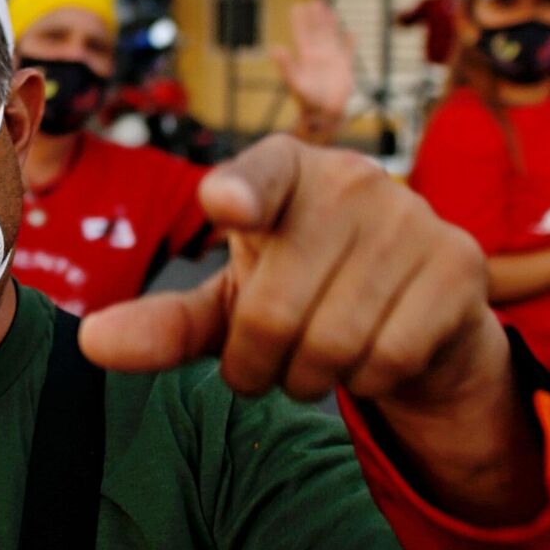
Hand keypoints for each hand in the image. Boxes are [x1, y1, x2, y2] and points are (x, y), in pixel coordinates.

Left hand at [80, 136, 540, 523]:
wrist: (414, 320)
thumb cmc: (304, 296)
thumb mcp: (229, 307)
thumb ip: (165, 324)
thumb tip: (91, 344)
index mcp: (282, 169)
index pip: (256, 175)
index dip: (240, 192)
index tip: (225, 204)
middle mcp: (348, 178)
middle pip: (274, 310)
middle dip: (258, 365)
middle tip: (267, 365)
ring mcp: (409, 217)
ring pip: (330, 344)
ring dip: (309, 379)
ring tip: (317, 359)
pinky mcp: (457, 264)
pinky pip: (386, 358)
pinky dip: (366, 380)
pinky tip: (373, 355)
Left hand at [269, 0, 354, 142]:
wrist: (323, 116)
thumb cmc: (307, 102)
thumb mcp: (294, 82)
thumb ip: (286, 65)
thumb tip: (275, 48)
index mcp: (306, 58)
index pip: (303, 35)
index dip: (300, 21)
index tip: (297, 6)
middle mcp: (318, 57)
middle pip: (317, 32)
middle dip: (315, 17)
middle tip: (314, 1)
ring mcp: (332, 62)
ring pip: (331, 38)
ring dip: (330, 24)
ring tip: (329, 10)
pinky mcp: (345, 70)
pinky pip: (348, 52)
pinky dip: (350, 43)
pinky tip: (351, 33)